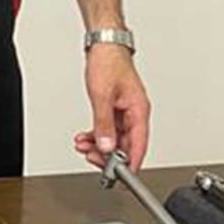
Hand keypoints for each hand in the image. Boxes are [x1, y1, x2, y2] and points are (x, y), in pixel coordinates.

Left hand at [74, 44, 149, 170]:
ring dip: (100, 145)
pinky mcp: (116, 108)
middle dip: (108, 154)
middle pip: (126, 145)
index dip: (130, 164)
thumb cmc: (108, 62)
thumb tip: (107, 146)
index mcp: (139, 110)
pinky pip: (109, 129)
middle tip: (92, 158)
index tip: (120, 178)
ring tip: (83, 146)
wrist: (104, 45)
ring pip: (115, 138)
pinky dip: (97, 135)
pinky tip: (86, 137)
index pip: (139, 145)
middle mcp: (135, 113)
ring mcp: (125, 111)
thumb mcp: (102, 96)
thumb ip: (104, 124)